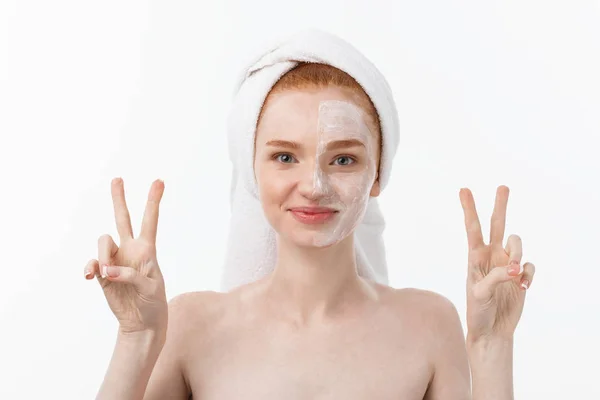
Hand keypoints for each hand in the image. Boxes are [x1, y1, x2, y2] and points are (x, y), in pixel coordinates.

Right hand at [84, 178, 167, 335]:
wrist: (141, 321)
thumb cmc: (153, 302)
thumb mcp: (150, 288)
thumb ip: (131, 275)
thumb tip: (107, 270)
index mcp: (147, 250)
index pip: (150, 221)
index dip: (153, 202)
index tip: (159, 181)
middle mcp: (130, 250)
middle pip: (123, 219)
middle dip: (119, 199)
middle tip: (117, 179)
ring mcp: (114, 260)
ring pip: (104, 241)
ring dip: (105, 255)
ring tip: (108, 274)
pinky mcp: (102, 273)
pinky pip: (92, 263)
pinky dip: (91, 268)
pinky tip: (91, 277)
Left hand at [459, 186, 535, 341]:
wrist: (491, 330)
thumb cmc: (478, 312)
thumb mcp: (480, 294)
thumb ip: (495, 277)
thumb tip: (513, 267)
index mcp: (474, 257)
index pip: (472, 228)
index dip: (469, 209)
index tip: (463, 189)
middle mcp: (491, 256)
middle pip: (497, 225)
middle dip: (500, 205)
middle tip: (503, 186)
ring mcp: (506, 264)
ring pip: (517, 244)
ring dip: (518, 254)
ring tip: (515, 274)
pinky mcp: (520, 275)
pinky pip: (529, 265)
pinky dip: (528, 273)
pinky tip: (524, 287)